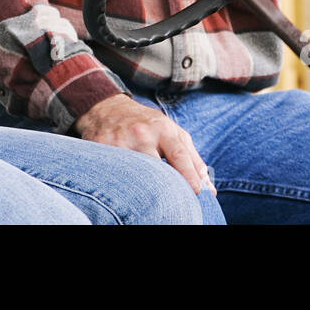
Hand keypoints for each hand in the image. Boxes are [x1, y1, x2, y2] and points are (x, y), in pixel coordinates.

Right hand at [74, 94, 214, 193]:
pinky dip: (120, 182)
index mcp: (163, 129)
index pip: (179, 154)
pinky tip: (125, 189)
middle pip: (156, 167)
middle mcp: (141, 134)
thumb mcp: (172, 132)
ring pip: (133, 172)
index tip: (197, 191)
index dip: (189, 174)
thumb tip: (209, 189)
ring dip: (142, 188)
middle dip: (165, 186)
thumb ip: (192, 159)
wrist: (106, 107)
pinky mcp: (100, 147)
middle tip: (172, 201)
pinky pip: (112, 172)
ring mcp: (119, 140)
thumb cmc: (146, 124)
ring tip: (148, 199)